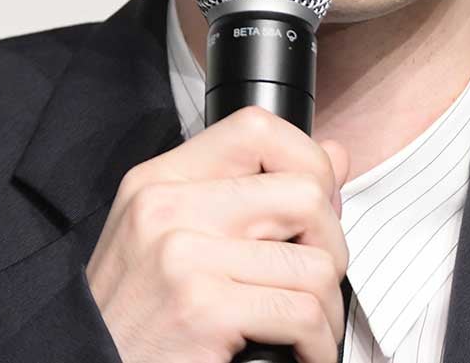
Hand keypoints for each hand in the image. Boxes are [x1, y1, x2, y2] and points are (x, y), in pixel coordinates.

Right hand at [86, 105, 351, 362]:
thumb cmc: (134, 317)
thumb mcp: (173, 239)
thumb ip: (247, 193)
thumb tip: (334, 155)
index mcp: (159, 181)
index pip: (257, 128)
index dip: (307, 160)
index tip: (317, 207)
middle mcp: (167, 209)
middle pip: (302, 192)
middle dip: (332, 244)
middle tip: (321, 279)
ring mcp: (183, 257)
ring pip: (314, 263)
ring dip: (329, 306)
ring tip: (313, 327)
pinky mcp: (203, 310)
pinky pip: (302, 314)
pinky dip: (318, 342)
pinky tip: (303, 352)